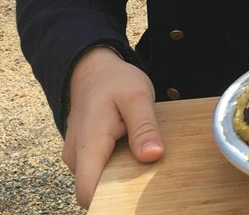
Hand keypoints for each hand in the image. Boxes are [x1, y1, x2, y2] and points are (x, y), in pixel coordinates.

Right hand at [62, 46, 163, 207]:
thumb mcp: (138, 97)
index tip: (140, 191)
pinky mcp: (83, 154)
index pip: (89, 192)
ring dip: (122, 172)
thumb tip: (153, 157)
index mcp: (89, 144)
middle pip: (98, 189)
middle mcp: (76, 156)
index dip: (114, 199)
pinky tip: (133, 148)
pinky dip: (117, 164)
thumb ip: (144, 127)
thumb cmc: (115, 81)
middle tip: (150, 167)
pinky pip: (100, 169)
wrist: (94, 69)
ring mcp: (77, 156)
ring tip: (143, 152)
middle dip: (124, 185)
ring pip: (100, 179)